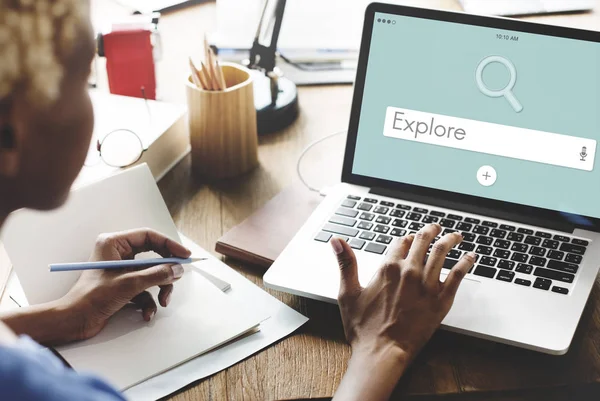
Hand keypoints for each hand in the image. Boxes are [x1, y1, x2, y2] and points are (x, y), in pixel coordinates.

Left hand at [59, 228, 190, 340]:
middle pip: (153, 256)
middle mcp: (118, 253)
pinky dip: (149, 302)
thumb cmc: (91, 298)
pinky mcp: (123, 285)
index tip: (184, 255)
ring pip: (151, 274)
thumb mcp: (129, 284)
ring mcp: (121, 270)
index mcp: (114, 243)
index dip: (169, 245)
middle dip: (165, 272)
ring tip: (162, 302)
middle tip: (176, 278)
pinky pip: (145, 289)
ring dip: (159, 289)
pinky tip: (147, 313)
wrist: (74, 321)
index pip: (149, 236)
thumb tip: (177, 269)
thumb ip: (157, 274)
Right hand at [331, 224, 474, 400]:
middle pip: (423, 241)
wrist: (382, 352)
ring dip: (450, 240)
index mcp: (387, 268)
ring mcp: (427, 285)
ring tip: (455, 236)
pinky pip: (458, 275)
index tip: (409, 238)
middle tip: (436, 228)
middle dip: (430, 231)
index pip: (400, 242)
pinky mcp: (441, 300)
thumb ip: (346, 263)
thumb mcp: (348, 292)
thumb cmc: (363, 328)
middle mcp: (409, 272)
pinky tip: (470, 257)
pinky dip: (465, 262)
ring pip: (442, 252)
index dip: (405, 238)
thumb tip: (337, 240)